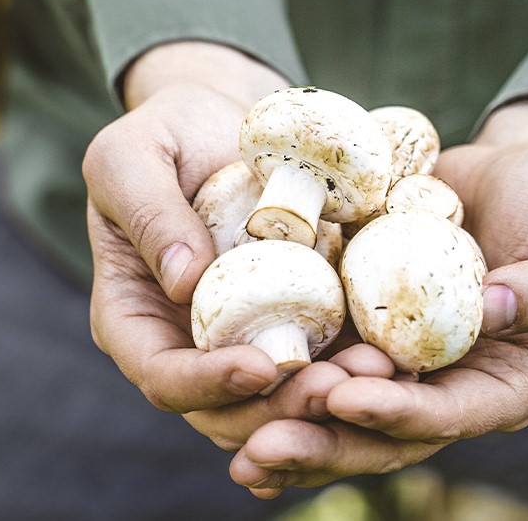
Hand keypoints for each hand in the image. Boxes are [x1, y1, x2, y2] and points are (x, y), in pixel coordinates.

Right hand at [85, 41, 394, 454]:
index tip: (258, 367)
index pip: (163, 377)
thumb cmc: (166, 132)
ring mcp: (251, 336)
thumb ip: (147, 214)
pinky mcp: (302, 317)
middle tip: (334, 387)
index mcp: (138, 319)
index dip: (206, 385)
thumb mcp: (130, 157)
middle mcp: (194, 343)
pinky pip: (329, 357)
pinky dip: (359, 366)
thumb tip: (186, 284)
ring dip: (332, 398)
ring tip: (378, 371)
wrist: (228, 117)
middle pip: (231, 409)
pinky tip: (398, 357)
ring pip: (285, 398)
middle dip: (283, 409)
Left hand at [229, 95, 527, 496]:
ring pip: (341, 402)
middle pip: (382, 428)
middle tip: (259, 448)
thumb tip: (490, 312)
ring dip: (287, 421)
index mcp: (506, 382)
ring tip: (228, 432)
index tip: (344, 397)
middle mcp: (450, 379)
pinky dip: (281, 366)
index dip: (398, 414)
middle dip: (323, 441)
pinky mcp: (370, 313)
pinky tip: (227, 371)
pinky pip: (323, 345)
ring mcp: (405, 351)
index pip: (450, 416)